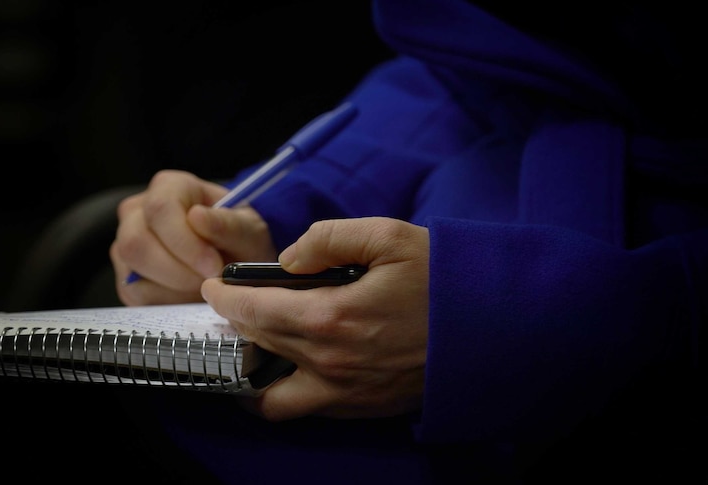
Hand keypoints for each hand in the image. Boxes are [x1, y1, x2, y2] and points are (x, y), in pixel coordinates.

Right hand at [111, 169, 276, 305]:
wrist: (237, 260)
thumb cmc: (240, 237)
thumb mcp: (249, 230)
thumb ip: (228, 224)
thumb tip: (197, 217)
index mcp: (169, 187)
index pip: (161, 209)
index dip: (185, 243)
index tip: (214, 266)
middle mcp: (138, 211)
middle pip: (137, 243)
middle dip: (178, 271)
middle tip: (210, 282)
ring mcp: (127, 243)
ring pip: (133, 271)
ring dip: (174, 288)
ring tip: (205, 286)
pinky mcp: (127, 276)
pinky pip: (135, 294)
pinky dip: (167, 301)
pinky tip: (191, 295)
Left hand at [200, 216, 429, 420]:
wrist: (494, 329)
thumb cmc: (443, 279)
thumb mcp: (388, 236)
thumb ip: (327, 237)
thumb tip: (289, 259)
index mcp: (333, 318)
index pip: (255, 313)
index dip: (226, 298)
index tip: (214, 288)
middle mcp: (332, 364)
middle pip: (260, 349)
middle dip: (237, 325)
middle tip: (234, 305)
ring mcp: (347, 393)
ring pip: (274, 398)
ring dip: (256, 372)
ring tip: (257, 343)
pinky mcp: (363, 408)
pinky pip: (308, 407)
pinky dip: (289, 388)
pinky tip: (296, 361)